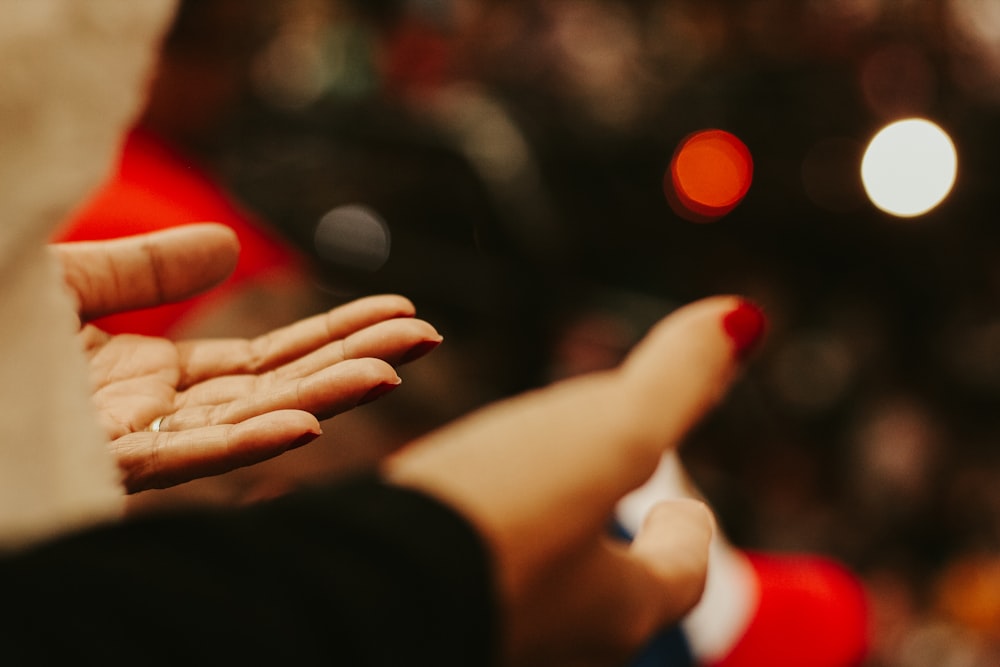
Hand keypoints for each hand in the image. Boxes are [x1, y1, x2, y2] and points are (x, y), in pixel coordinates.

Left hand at [53, 224, 441, 492]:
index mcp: (156, 381)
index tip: (397, 312)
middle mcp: (159, 419)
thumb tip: (231, 247)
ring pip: (248, 427)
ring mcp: (132, 449)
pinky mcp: (100, 472)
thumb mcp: (61, 285)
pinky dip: (247, 445)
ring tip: (393, 371)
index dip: (333, 334)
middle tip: (426, 336)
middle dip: (353, 361)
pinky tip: (305, 426)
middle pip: (277, 390)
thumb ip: (143, 272)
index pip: (268, 359)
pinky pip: (183, 462)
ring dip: (324, 400)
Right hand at [385, 295, 764, 665]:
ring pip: (538, 603)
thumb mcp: (606, 433)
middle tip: (607, 507)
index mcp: (619, 610)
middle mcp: (561, 648)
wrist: (361, 598)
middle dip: (618, 557)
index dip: (688, 538)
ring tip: (531, 514)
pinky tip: (444, 537)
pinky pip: (470, 595)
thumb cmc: (499, 519)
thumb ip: (674, 383)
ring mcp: (495, 643)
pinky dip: (477, 564)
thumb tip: (745, 318)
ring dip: (545, 561)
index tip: (686, 509)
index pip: (679, 579)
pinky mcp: (427, 627)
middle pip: (612, 603)